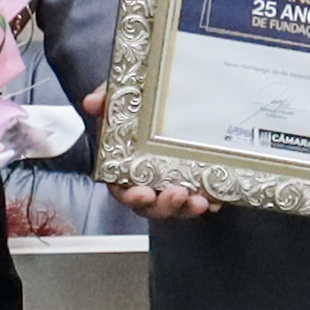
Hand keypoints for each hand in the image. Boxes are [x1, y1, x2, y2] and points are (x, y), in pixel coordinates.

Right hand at [83, 87, 219, 222]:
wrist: (166, 104)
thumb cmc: (136, 111)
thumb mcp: (120, 101)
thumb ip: (106, 101)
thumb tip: (92, 102)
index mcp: (124, 170)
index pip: (124, 191)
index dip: (133, 197)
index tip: (143, 193)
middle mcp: (147, 183)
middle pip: (153, 206)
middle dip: (166, 205)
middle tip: (178, 194)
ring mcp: (171, 186)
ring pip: (178, 207)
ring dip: (188, 208)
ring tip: (200, 200)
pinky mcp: (194, 184)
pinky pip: (201, 199)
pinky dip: (209, 202)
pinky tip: (217, 200)